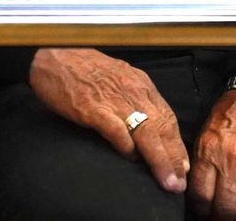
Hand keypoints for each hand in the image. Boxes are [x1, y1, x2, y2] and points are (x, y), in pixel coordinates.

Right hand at [28, 48, 188, 193]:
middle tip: (180, 183)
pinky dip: (126, 146)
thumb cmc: (82, 66)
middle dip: (174, 157)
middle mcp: (132, 90)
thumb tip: (144, 125)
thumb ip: (131, 98)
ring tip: (167, 180)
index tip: (182, 165)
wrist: (53, 51)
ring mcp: (113, 99)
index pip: (167, 117)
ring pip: (146, 131)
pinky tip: (132, 159)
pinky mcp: (93, 107)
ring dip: (159, 159)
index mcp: (139, 83)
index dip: (176, 144)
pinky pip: (116, 129)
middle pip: (162, 127)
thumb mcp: (116, 77)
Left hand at [189, 89, 235, 218]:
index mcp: (210, 151)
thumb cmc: (233, 112)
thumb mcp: (208, 130)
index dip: (202, 210)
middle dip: (222, 217)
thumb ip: (202, 158)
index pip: (201, 195)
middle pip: (225, 208)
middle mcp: (232, 161)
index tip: (204, 212)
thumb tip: (196, 187)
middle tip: (224, 216)